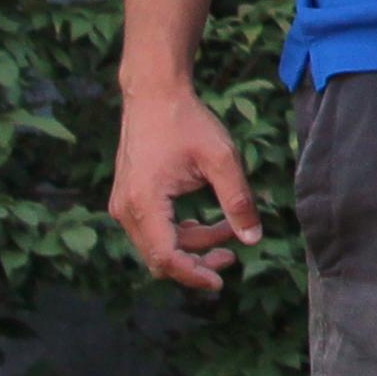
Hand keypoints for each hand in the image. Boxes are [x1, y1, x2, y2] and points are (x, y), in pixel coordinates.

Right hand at [107, 82, 261, 291]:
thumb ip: (237, 200)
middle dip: (197, 260)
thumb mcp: (221, 159)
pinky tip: (209, 221)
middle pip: (160, 256)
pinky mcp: (128, 198)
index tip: (220, 281)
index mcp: (144, 204)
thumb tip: (254, 239)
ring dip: (193, 243)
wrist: (154, 94)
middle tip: (233, 254)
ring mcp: (123, 205)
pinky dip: (181, 231)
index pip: (166, 257)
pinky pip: (153, 229)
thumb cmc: (187, 122)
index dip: (193, 274)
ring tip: (230, 230)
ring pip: (158, 244)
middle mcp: (125, 210)